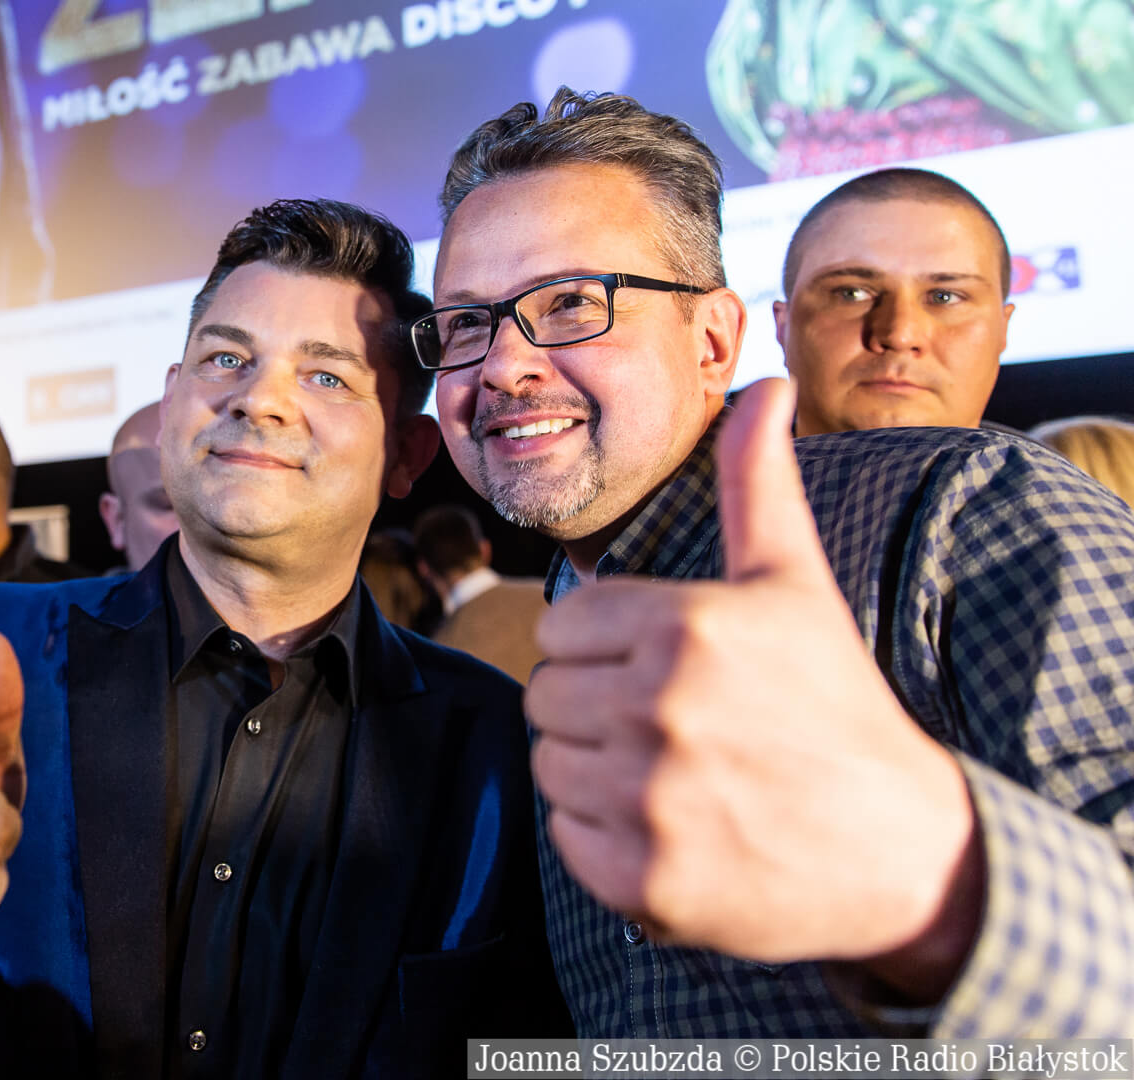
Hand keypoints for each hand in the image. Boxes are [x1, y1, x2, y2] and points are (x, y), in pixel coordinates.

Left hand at [526, 379, 979, 976]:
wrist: (906, 852)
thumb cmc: (836, 704)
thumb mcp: (795, 583)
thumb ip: (758, 482)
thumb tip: (765, 384)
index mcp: (686, 627)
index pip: (561, 628)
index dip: (604, 650)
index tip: (662, 671)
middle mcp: (661, 708)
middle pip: (545, 697)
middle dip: (594, 709)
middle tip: (674, 728)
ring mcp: (651, 799)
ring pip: (550, 766)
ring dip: (596, 773)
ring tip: (677, 776)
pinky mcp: (644, 880)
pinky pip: (566, 838)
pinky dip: (605, 839)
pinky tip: (674, 828)